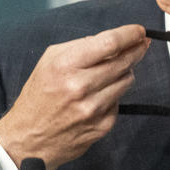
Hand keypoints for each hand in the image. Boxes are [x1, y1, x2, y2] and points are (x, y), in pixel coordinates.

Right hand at [0, 25, 149, 169]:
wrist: (28, 138)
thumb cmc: (39, 96)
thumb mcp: (49, 62)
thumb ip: (80, 46)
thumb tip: (113, 40)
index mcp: (65, 66)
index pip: (109, 43)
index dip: (129, 35)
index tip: (140, 31)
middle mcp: (80, 87)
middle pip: (124, 62)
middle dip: (136, 50)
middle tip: (141, 44)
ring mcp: (93, 109)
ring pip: (127, 81)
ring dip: (124, 73)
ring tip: (110, 73)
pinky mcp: (102, 126)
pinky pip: (120, 102)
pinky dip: (114, 95)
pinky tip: (99, 97)